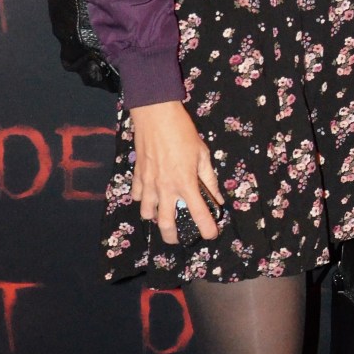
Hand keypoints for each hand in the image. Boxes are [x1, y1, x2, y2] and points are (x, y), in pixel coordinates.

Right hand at [129, 100, 223, 244]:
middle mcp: (166, 188)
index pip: (199, 214)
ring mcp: (148, 183)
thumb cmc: (182, 132)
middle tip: (178, 238)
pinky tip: (150, 194)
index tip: (211, 234)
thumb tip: (216, 197)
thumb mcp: (202, 154)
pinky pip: (136, 196)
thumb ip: (208, 178)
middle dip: (173, 237)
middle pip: (166, 224)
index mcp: (185, 183)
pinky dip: (143, 199)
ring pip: (147, 214)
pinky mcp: (137, 175)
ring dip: (155, 217)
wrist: (155, 115)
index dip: (207, 228)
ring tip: (163, 213)